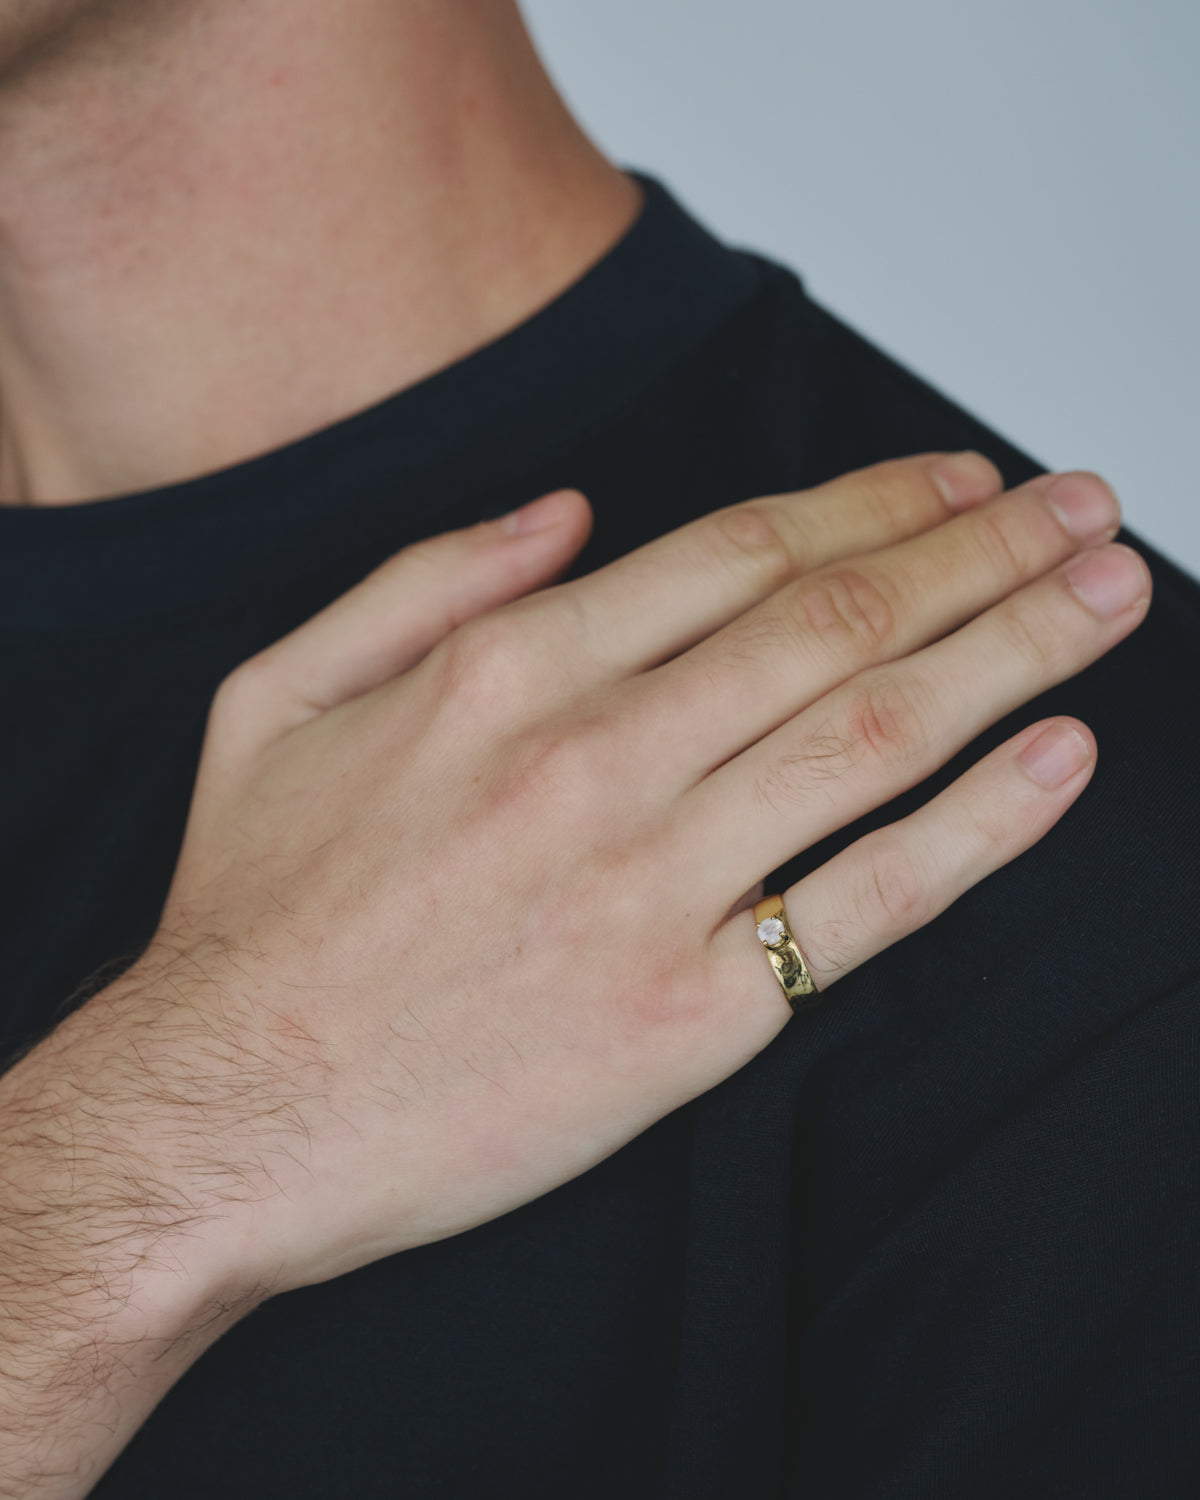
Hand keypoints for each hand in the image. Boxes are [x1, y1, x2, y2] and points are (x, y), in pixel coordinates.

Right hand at [36, 456, 1148, 1301]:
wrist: (225, 1113)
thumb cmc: (254, 914)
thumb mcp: (278, 693)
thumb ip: (426, 580)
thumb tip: (565, 513)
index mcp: (509, 669)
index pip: (742, 550)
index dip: (875, 503)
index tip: (960, 482)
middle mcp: (598, 755)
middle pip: (839, 619)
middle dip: (983, 552)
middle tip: (1079, 510)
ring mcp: (652, 884)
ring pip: (877, 734)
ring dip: (1014, 651)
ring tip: (1107, 596)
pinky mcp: (689, 1014)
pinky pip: (867, 902)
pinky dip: (981, 826)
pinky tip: (1062, 760)